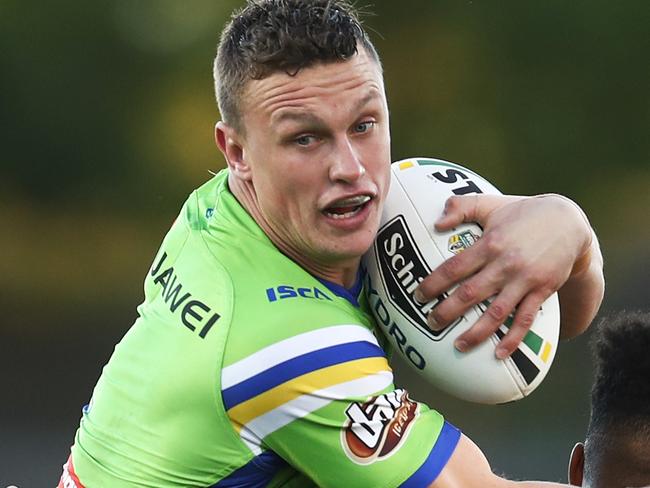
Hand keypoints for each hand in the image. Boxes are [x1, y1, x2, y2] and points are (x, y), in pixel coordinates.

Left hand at [414, 193, 593, 358]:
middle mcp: (505, 264)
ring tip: (459, 346)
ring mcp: (525, 279)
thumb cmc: (522, 212)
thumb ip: (461, 207)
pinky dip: (513, 339)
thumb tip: (436, 223)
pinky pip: (526, 319)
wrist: (567, 221)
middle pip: (471, 293)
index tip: (418, 296)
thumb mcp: (490, 204)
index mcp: (489, 243)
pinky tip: (499, 354)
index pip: (454, 267)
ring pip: (497, 312)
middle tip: (430, 324)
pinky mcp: (542, 290)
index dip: (434, 283)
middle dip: (447, 312)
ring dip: (477, 332)